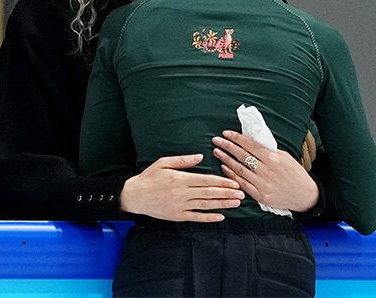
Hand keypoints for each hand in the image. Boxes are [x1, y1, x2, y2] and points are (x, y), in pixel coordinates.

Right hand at [119, 154, 243, 221]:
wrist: (134, 196)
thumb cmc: (149, 177)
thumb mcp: (163, 163)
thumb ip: (183, 160)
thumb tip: (200, 156)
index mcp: (180, 179)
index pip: (206, 181)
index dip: (222, 182)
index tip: (234, 183)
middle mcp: (182, 194)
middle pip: (209, 194)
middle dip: (227, 194)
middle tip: (241, 194)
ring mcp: (180, 206)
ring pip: (205, 206)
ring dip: (222, 205)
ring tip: (236, 203)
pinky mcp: (177, 216)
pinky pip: (196, 217)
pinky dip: (209, 218)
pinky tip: (221, 217)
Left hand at [212, 131, 318, 211]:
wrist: (304, 195)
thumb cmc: (296, 174)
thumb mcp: (285, 156)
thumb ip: (268, 150)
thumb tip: (252, 141)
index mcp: (273, 158)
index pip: (250, 145)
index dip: (236, 138)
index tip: (226, 133)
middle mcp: (267, 170)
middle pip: (242, 155)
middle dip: (227, 146)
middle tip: (216, 140)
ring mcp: (262, 184)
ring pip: (239, 169)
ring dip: (226, 159)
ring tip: (217, 152)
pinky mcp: (260, 195)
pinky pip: (242, 183)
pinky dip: (231, 175)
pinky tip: (224, 167)